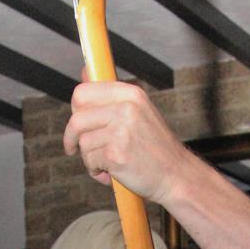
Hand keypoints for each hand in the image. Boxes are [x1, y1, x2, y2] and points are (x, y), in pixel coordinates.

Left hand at [63, 81, 189, 204]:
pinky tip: (112, 174)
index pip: (83, 93)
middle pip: (77, 118)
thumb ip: (112, 97)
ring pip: (83, 142)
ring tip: (107, 165)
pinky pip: (90, 161)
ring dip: (89, 158)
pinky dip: (96, 171)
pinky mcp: (116, 153)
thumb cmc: (157, 149)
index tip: (78, 124)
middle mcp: (126, 108)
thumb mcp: (139, 113)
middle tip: (74, 148)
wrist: (177, 176)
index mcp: (130, 94)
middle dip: (72, 136)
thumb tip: (84, 72)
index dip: (76, 110)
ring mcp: (121, 131)